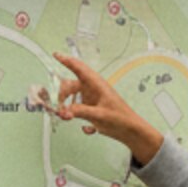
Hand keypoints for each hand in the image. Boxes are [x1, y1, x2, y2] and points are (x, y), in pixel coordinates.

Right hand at [48, 52, 163, 164]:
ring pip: (73, 99)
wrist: (131, 131)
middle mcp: (92, 89)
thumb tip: (63, 111)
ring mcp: (92, 99)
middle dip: (62, 95)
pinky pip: (79, 111)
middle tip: (59, 108)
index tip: (56, 54)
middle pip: (71, 85)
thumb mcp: (99, 115)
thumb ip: (80, 112)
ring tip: (68, 118)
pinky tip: (89, 128)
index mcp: (96, 84)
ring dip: (68, 109)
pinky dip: (80, 120)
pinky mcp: (92, 109)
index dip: (67, 60)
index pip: (79, 68)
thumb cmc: (121, 119)